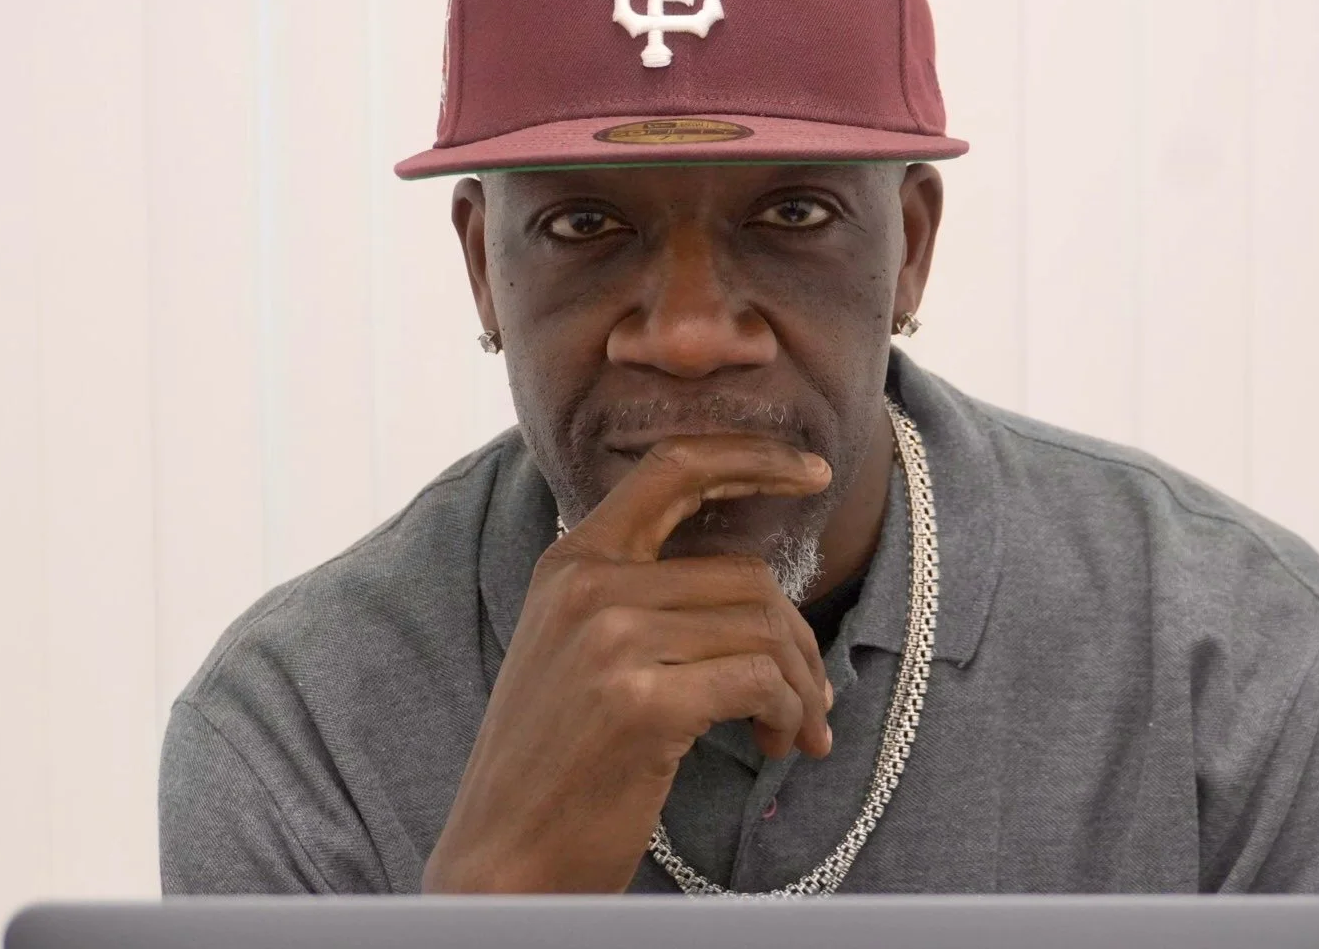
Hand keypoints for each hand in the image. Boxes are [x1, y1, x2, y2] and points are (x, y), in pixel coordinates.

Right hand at [422, 436, 835, 892]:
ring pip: (762, 627)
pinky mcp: (642, 702)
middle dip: (797, 638)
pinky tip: (776, 745)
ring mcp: (610, 640)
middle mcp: (587, 585)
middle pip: (745, 575)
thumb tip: (756, 590)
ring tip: (792, 731)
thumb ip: (640, 597)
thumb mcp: (577, 652)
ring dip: (798, 686)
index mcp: (570, 561)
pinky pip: (759, 681)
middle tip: (811, 698)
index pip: (673, 467)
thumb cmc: (557, 764)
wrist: (504, 861)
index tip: (814, 472)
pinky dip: (788, 712)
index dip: (754, 457)